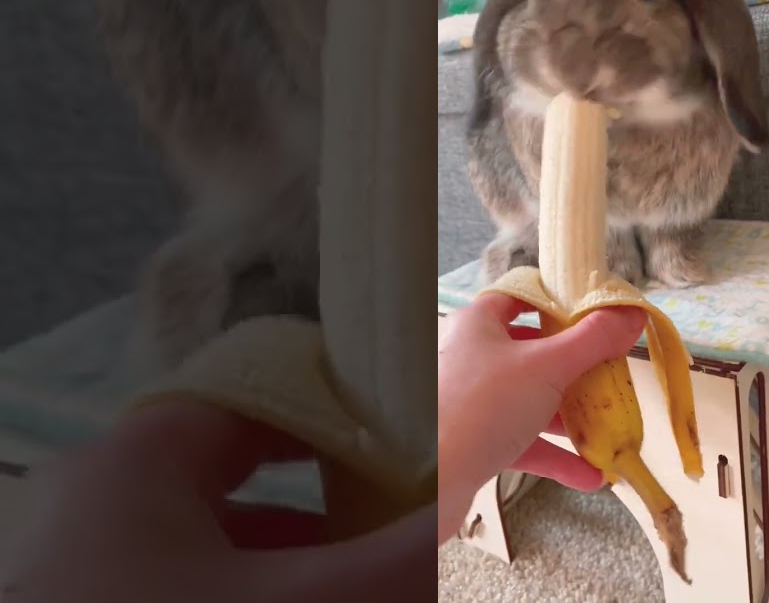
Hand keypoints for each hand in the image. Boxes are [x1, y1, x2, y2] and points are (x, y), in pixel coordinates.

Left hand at [1, 401, 433, 602]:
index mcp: (142, 456)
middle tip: (399, 515)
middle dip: (332, 494)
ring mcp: (93, 559)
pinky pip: (192, 579)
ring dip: (299, 554)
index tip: (415, 442)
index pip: (266, 393)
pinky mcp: (98, 601)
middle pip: (247, 466)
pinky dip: (256, 589)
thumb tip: (468, 511)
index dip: (348, 410)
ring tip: (365, 574)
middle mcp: (106, 494)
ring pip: (222, 535)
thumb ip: (398, 561)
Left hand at [437, 294, 645, 538]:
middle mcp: (473, 358)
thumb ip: (593, 341)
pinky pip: (523, 443)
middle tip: (610, 377)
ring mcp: (473, 403)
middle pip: (533, 355)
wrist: (428, 481)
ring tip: (609, 432)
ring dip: (571, 420)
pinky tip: (591, 476)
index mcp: (479, 325)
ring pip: (531, 403)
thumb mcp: (548, 366)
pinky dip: (556, 457)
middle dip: (575, 371)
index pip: (519, 299)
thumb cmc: (484, 405)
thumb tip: (632, 314)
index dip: (556, 304)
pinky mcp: (475, 443)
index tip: (594, 316)